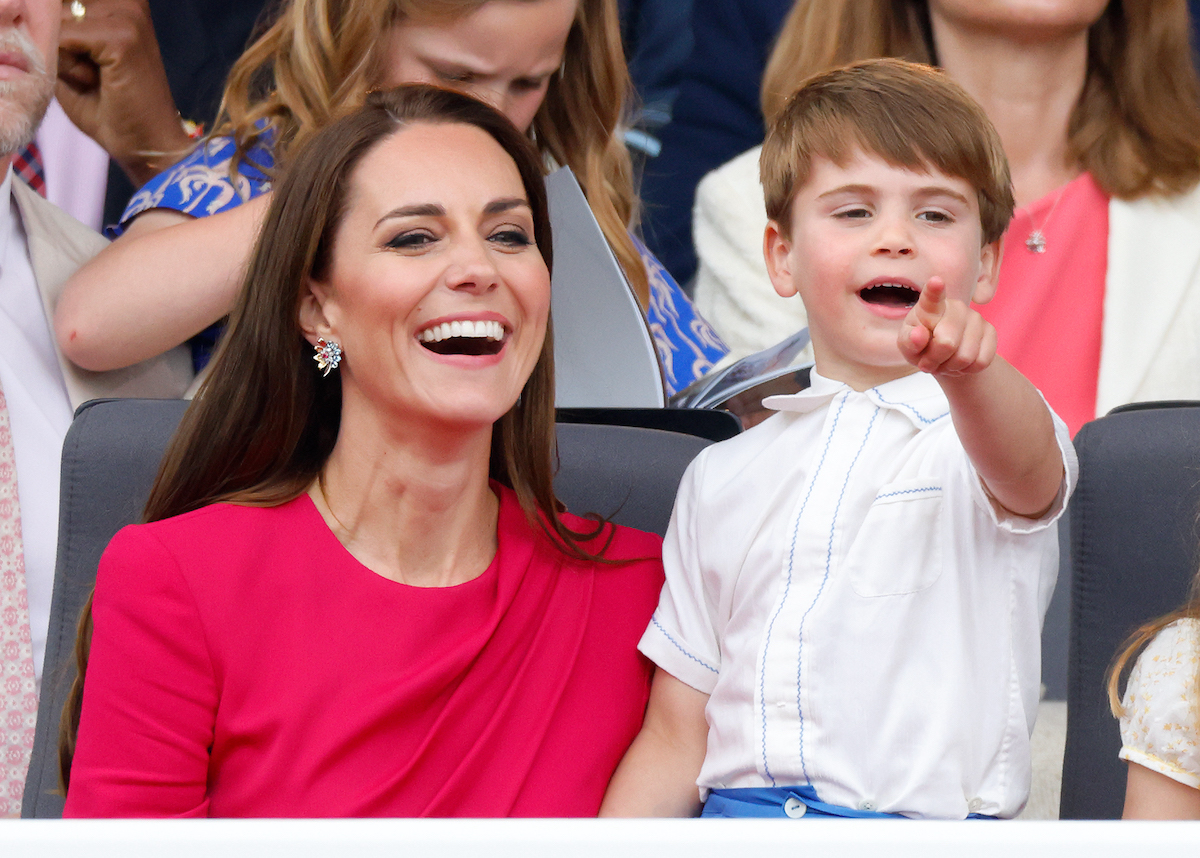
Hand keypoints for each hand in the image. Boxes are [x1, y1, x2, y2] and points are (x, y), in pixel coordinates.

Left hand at [56, 0, 192, 185]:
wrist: (147, 145)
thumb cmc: (112, 110)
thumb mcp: (75, 58)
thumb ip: (59, 28)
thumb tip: (46, 12)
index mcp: (121, 4)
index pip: (62, 4)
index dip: (64, 37)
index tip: (95, 66)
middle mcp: (129, 2)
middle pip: (58, 10)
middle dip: (63, 45)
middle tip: (97, 77)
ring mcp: (129, 17)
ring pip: (58, 24)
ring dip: (67, 58)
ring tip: (98, 80)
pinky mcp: (123, 37)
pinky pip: (63, 40)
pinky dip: (71, 68)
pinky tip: (98, 83)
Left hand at [898, 277, 996, 376]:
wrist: (945, 354)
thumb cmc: (921, 345)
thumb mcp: (908, 346)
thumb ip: (909, 341)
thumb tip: (919, 335)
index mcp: (930, 307)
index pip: (932, 298)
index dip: (934, 290)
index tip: (935, 281)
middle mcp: (956, 308)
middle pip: (947, 343)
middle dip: (935, 360)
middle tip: (928, 362)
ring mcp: (976, 318)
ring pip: (965, 357)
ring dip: (951, 367)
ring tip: (944, 361)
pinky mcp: (991, 332)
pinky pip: (981, 362)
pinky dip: (967, 370)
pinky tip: (960, 363)